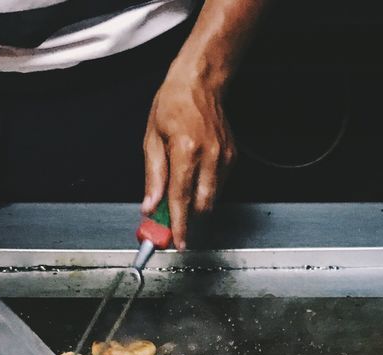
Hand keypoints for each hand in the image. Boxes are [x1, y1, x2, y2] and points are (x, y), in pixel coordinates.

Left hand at [142, 61, 234, 249]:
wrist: (201, 83)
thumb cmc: (174, 104)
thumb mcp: (152, 138)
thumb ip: (153, 176)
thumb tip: (150, 205)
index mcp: (186, 150)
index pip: (181, 199)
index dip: (179, 225)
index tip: (177, 242)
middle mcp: (209, 156)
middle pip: (201, 205)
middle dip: (187, 218)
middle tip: (172, 220)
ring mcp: (224, 158)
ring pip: (211, 198)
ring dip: (195, 203)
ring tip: (181, 189)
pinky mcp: (232, 158)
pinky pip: (218, 186)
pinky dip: (204, 188)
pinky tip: (195, 173)